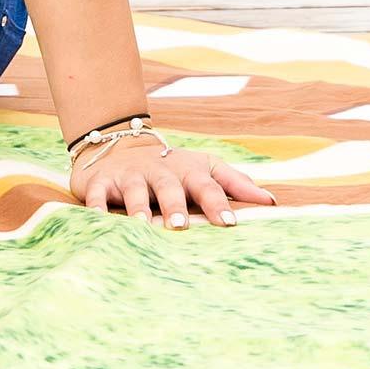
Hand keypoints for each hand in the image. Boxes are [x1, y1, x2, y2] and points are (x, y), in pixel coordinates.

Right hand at [71, 136, 276, 226]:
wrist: (118, 144)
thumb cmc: (171, 167)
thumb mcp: (204, 167)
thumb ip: (236, 183)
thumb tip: (273, 202)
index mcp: (186, 171)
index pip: (206, 186)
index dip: (218, 203)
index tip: (230, 224)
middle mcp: (157, 171)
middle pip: (168, 187)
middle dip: (174, 204)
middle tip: (180, 225)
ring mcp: (128, 175)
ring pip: (133, 190)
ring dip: (138, 206)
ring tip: (142, 225)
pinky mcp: (99, 181)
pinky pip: (96, 193)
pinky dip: (96, 205)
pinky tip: (98, 217)